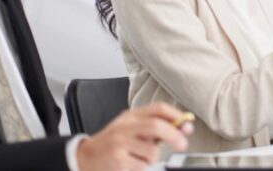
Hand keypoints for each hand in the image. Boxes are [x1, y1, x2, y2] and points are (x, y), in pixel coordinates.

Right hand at [76, 102, 192, 170]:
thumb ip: (153, 125)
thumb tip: (183, 126)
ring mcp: (120, 144)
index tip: (187, 124)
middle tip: (182, 144)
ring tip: (140, 156)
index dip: (176, 115)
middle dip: (174, 135)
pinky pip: (143, 165)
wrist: (85, 157)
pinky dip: (143, 166)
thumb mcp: (130, 127)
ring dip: (153, 157)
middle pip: (156, 126)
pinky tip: (131, 163)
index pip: (158, 109)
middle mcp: (125, 127)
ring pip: (152, 151)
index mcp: (131, 116)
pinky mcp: (118, 161)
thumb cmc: (113, 142)